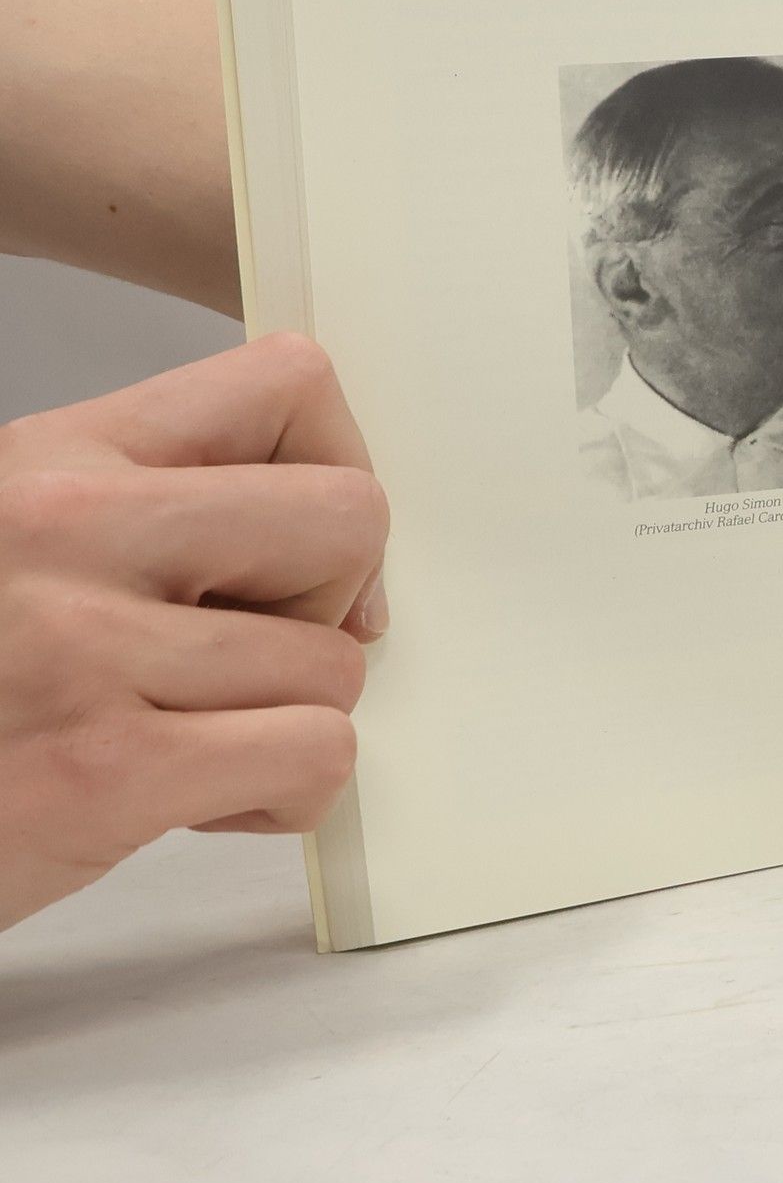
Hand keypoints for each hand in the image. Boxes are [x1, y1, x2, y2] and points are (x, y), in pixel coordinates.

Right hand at [0, 334, 386, 932]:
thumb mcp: (25, 546)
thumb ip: (160, 515)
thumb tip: (344, 546)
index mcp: (57, 461)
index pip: (288, 382)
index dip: (334, 462)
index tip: (299, 545)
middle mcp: (70, 531)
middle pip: (350, 516)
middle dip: (332, 598)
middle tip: (253, 648)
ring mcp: (86, 649)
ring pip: (336, 662)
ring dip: (293, 717)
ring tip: (193, 738)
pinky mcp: (108, 774)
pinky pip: (316, 753)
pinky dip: (289, 792)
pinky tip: (203, 800)